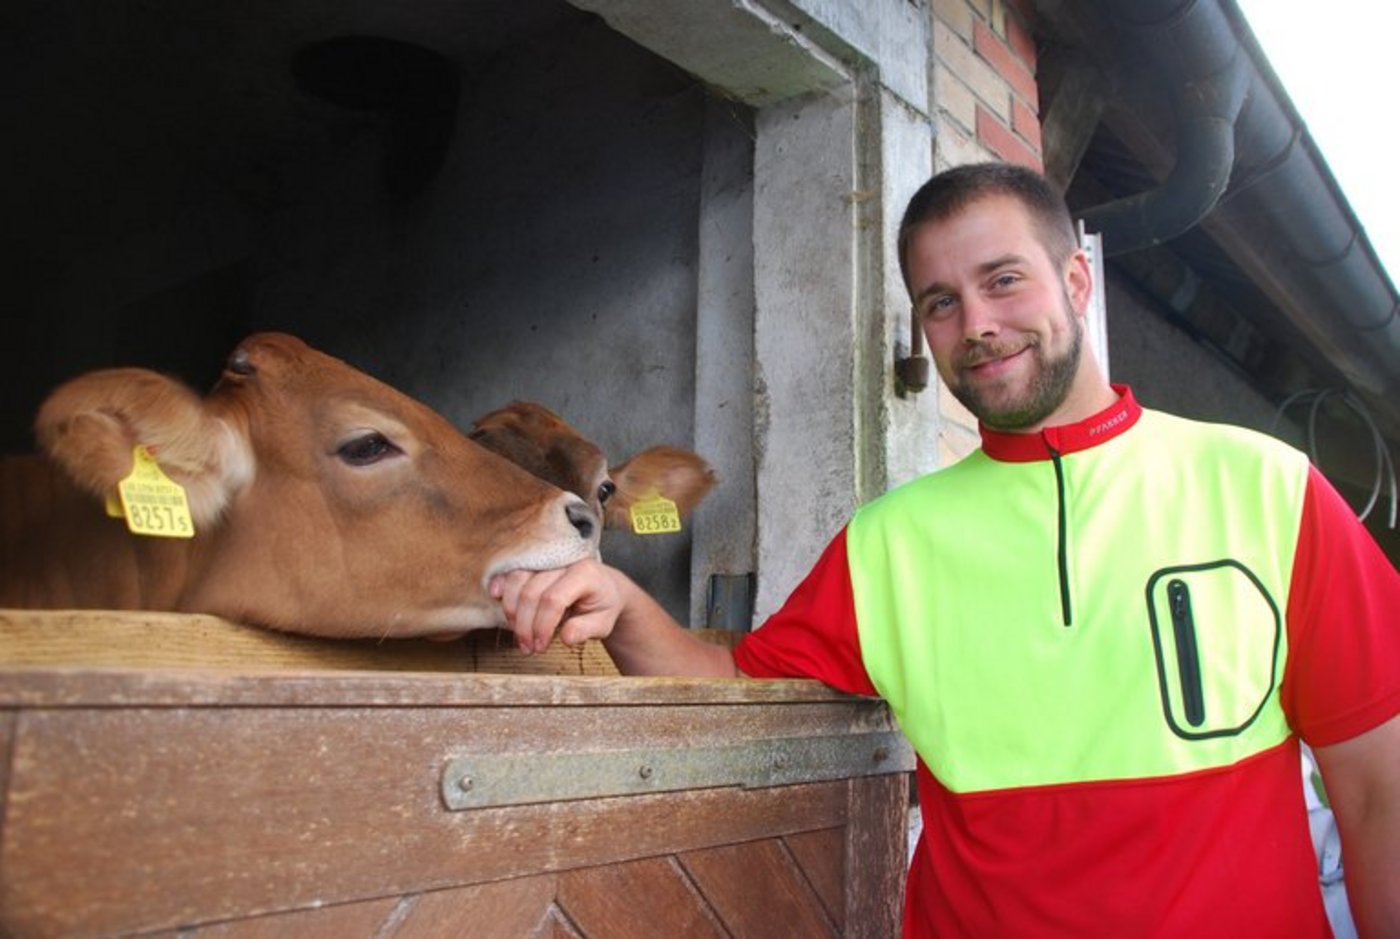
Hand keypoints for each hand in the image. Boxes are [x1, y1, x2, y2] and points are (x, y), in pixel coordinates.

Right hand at [490, 558, 624, 653]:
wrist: (605, 588)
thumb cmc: (603, 606)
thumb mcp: (603, 622)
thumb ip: (587, 630)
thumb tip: (566, 637)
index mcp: (584, 574)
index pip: (554, 599)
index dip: (542, 625)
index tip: (540, 647)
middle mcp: (563, 562)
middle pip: (531, 592)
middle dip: (525, 625)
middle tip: (528, 648)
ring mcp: (546, 561)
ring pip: (517, 579)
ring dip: (511, 611)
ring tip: (519, 635)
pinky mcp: (533, 564)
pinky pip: (511, 570)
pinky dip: (501, 584)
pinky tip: (495, 596)